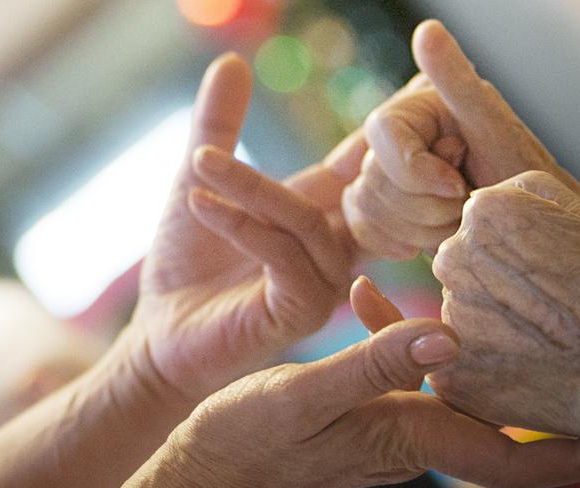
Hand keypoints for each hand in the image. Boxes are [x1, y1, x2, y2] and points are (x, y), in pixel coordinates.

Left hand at [129, 54, 364, 405]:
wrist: (160, 334)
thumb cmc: (186, 263)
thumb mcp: (199, 179)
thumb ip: (218, 125)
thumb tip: (230, 61)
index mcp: (322, 212)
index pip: (365, 164)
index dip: (387, 129)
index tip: (419, 85)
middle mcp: (335, 246)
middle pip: (363, 189)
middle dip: (372, 151)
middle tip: (383, 109)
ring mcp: (325, 282)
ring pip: (306, 220)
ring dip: (251, 186)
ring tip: (199, 163)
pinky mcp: (303, 312)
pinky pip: (283, 257)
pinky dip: (242, 226)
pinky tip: (200, 205)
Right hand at [163, 277, 579, 487]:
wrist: (205, 474)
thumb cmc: (248, 444)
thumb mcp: (306, 397)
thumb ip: (375, 365)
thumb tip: (447, 337)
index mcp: (408, 437)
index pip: (510, 457)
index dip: (569, 450)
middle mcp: (410, 439)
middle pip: (502, 431)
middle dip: (551, 410)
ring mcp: (389, 428)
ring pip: (457, 396)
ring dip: (484, 362)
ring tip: (511, 315)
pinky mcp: (364, 413)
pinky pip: (401, 375)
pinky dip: (401, 338)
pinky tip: (372, 295)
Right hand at [343, 20, 579, 259]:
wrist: (527, 226)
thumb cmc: (521, 175)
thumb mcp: (493, 125)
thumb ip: (456, 80)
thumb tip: (428, 30)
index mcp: (415, 110)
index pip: (381, 132)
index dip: (415, 170)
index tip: (457, 185)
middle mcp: (394, 139)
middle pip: (372, 177)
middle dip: (425, 205)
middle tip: (466, 202)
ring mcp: (384, 174)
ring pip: (367, 207)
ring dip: (420, 226)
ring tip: (458, 219)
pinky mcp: (381, 209)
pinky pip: (365, 228)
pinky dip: (403, 240)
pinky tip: (437, 236)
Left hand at [431, 171, 579, 434]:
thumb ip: (532, 198)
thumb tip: (497, 201)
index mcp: (485, 213)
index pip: (483, 231)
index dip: (521, 256)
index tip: (554, 276)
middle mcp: (455, 259)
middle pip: (466, 273)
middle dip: (499, 290)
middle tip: (551, 313)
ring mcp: (451, 318)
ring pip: (465, 320)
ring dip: (494, 332)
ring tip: (548, 346)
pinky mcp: (455, 375)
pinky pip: (462, 370)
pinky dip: (492, 375)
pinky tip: (534, 375)